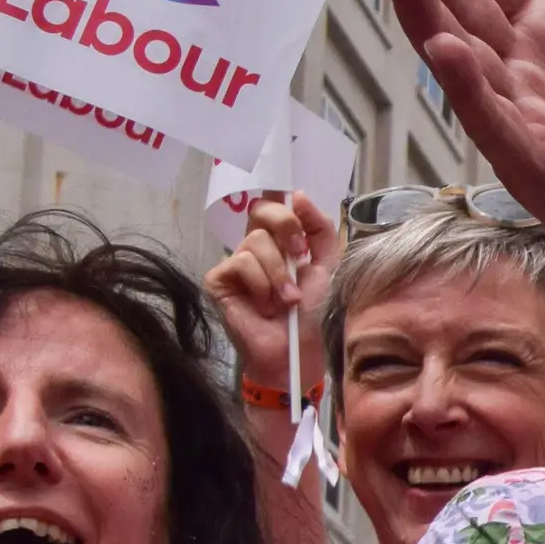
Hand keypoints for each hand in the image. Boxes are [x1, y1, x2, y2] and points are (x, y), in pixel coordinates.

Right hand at [201, 193, 341, 397]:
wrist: (297, 349)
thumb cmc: (312, 311)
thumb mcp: (326, 265)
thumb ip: (319, 229)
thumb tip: (297, 194)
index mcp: (278, 239)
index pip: (272, 202)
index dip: (283, 203)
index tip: (300, 215)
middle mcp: (253, 245)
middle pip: (261, 210)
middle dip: (287, 230)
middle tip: (301, 258)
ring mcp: (233, 262)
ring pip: (256, 242)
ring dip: (280, 273)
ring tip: (287, 299)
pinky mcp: (218, 279)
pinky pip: (241, 264)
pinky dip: (262, 285)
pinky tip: (266, 306)